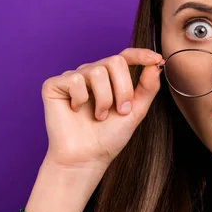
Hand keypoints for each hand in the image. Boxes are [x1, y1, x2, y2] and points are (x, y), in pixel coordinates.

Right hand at [41, 48, 163, 169]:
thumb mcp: (136, 111)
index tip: (156, 58)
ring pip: (97, 70)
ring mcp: (74, 77)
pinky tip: (76, 110)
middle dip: (123, 89)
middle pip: (115, 61)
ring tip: (99, 116)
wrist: (87, 157)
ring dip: (104, 99)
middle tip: (121, 111)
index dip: (141, 54)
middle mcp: (92, 73)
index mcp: (111, 77)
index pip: (126, 56)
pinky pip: (75, 79)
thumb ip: (147, 87)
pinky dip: (80, 99)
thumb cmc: (110, 136)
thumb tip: (156, 63)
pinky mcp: (54, 85)